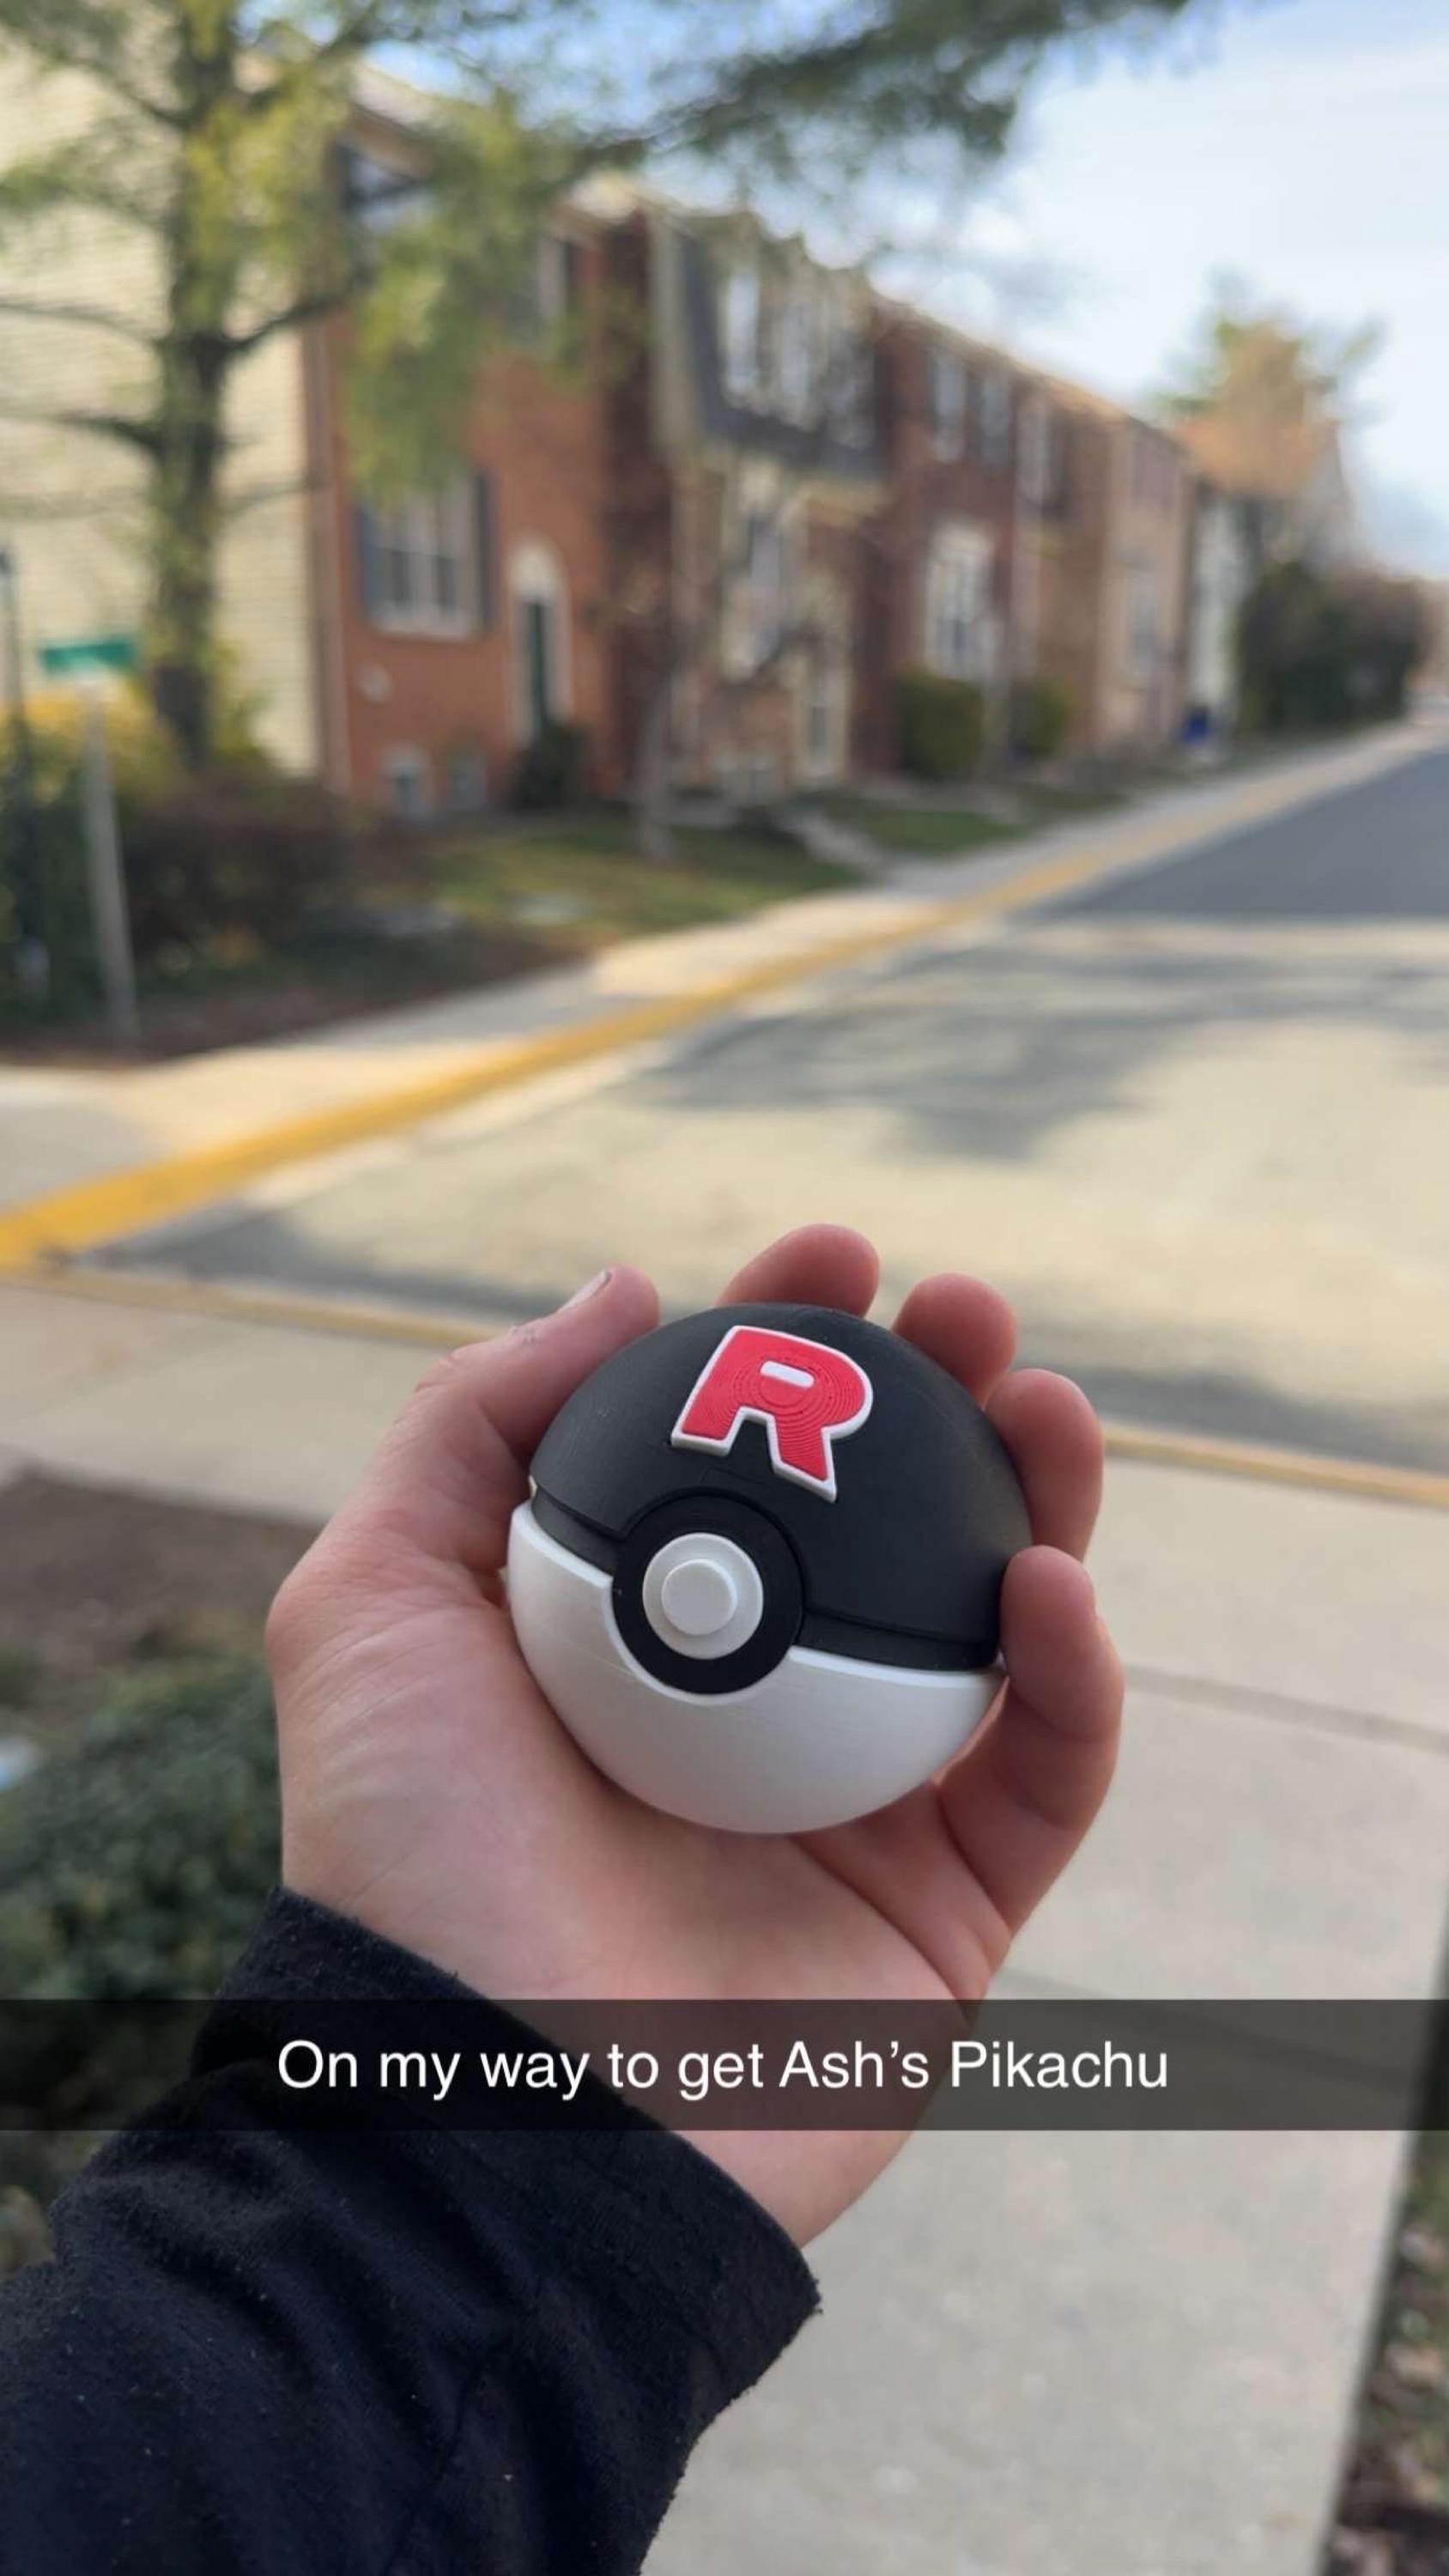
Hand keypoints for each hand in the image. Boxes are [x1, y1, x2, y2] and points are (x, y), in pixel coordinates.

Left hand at [267, 1225, 1121, 2243]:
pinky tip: (1045, 1582)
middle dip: (940, 1398)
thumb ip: (473, 1426)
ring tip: (1043, 1402)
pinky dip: (1073, 1673)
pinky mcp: (945, 1915)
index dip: (792, 1343)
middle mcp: (753, 1706)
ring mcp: (858, 1810)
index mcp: (635, 1635)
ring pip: (992, 1627)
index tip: (834, 1254)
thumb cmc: (406, 1856)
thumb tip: (623, 1289)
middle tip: (968, 1312)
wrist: (476, 2108)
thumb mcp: (373, 1600)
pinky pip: (1044, 1772)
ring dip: (1039, 1497)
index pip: (738, 1459)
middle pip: (883, 1525)